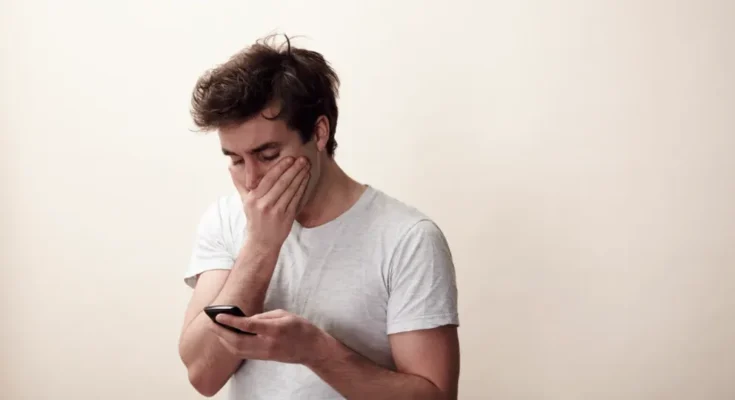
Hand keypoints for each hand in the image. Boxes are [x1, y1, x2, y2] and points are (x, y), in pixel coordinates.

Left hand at [210, 309, 331, 364]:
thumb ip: (263, 316)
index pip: (248, 326)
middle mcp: (267, 344)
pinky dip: (232, 346)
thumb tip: (245, 320)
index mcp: (274, 330)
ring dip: (224, 340)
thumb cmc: (300, 328)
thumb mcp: (284, 314)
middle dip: (222, 332)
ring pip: (238, 350)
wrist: (311, 349)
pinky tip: (227, 338)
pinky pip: (243, 353)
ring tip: (216, 329)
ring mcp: (265, 354)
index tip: (218, 316)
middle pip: (238, 342)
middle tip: (211, 323)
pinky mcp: (263, 358)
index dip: (231, 321)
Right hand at [230, 157, 309, 249]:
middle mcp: (264, 205)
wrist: (262, 242)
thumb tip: (232, 167)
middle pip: (282, 183)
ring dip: (300, 177)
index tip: (290, 158)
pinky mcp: (287, 218)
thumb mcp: (245, 202)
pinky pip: (296, 200)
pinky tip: (306, 179)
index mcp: (253, 199)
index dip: (280, 167)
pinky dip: (302, 188)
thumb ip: (241, 184)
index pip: (269, 179)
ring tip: (307, 167)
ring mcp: (276, 212)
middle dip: (294, 169)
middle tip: (303, 159)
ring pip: (291, 190)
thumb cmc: (254, 219)